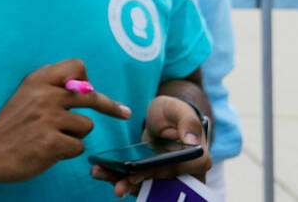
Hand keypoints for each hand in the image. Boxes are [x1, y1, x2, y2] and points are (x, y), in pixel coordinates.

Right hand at [0, 59, 129, 183]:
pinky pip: (79, 146)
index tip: (90, 90)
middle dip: (110, 106)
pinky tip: (50, 150)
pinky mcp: (52, 142)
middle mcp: (45, 94)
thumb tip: (85, 86)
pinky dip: (68, 151)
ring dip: (75, 135)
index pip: (76, 66)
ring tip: (54, 138)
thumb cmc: (10, 125)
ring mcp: (49, 118)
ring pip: (86, 125)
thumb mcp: (25, 95)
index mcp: (37, 80)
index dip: (86, 79)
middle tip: (124, 112)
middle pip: (91, 96)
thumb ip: (50, 88)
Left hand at [91, 94, 208, 197]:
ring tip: (101, 175)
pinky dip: (120, 178)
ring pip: (148, 186)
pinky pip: (138, 181)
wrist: (162, 117)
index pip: (181, 171)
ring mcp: (166, 175)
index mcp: (196, 158)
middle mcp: (185, 173)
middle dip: (140, 185)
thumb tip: (192, 140)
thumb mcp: (179, 110)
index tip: (139, 173)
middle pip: (163, 184)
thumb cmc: (173, 111)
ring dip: (125, 184)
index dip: (160, 174)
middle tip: (117, 186)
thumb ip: (188, 122)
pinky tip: (102, 173)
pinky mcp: (151, 174)